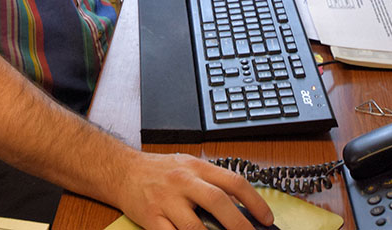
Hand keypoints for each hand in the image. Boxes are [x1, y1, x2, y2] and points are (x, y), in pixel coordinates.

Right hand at [115, 151, 273, 229]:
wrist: (124, 171)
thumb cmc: (161, 171)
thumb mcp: (189, 167)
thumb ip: (212, 184)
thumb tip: (241, 208)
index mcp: (198, 168)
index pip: (233, 182)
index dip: (255, 202)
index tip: (267, 219)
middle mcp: (184, 181)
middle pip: (218, 202)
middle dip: (239, 225)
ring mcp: (167, 201)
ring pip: (194, 226)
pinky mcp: (152, 218)